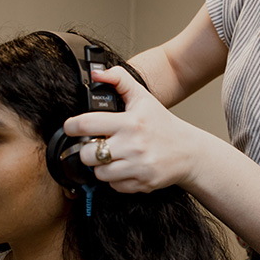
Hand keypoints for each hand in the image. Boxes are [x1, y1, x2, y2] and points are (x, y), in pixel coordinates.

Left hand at [62, 66, 206, 192]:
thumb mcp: (142, 97)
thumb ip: (119, 79)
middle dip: (87, 149)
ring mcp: (138, 166)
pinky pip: (113, 186)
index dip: (72, 126)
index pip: (87, 124)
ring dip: (100, 166)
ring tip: (111, 156)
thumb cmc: (162, 124)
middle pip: (87, 154)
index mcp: (130, 122)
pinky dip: (115, 179)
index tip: (71, 127)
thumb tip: (96, 74)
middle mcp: (133, 145)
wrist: (189, 152)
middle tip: (96, 144)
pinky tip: (124, 167)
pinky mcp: (142, 184)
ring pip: (98, 173)